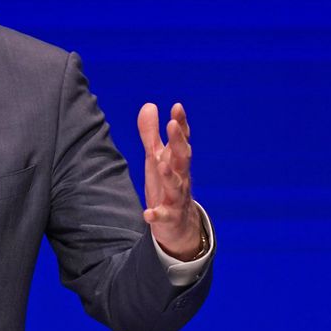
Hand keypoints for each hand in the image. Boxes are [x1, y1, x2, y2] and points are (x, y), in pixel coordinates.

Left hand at [137, 102, 201, 260]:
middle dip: (178, 142)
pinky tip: (148, 213)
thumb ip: (151, 134)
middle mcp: (181, 177)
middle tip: (172, 125)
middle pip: (182, 158)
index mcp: (177, 162)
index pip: (181, 140)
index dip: (180, 124)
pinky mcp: (168, 218)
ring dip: (170, 175)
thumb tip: (149, 104)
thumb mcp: (157, 158)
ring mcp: (176, 198)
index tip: (177, 106)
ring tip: (161, 164)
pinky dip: (157, 215)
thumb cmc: (166, 185)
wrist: (179, 225)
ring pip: (176, 186)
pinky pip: (164, 216)